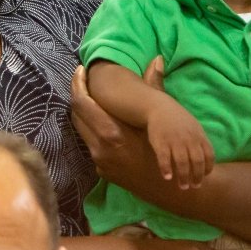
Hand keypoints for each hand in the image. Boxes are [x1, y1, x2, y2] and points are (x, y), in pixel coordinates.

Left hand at [71, 57, 166, 179]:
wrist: (173, 190)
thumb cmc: (168, 152)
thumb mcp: (159, 121)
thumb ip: (153, 87)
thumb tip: (156, 59)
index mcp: (112, 134)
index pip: (82, 103)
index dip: (78, 83)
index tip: (80, 70)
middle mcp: (99, 148)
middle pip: (77, 115)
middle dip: (78, 95)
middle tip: (83, 79)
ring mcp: (98, 161)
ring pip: (82, 130)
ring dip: (84, 112)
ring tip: (91, 96)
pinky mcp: (101, 170)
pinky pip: (90, 143)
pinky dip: (93, 129)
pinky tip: (101, 120)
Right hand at [146, 99, 214, 188]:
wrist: (159, 107)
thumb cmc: (178, 120)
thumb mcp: (194, 127)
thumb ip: (200, 142)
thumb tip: (207, 161)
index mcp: (199, 135)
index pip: (209, 155)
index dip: (208, 168)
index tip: (204, 177)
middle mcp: (189, 139)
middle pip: (197, 161)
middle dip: (197, 176)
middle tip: (194, 186)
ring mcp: (174, 140)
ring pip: (182, 162)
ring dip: (183, 176)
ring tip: (183, 187)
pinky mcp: (160, 142)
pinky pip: (164, 158)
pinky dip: (166, 169)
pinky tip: (167, 177)